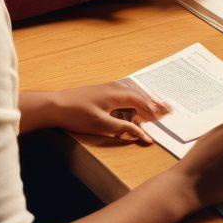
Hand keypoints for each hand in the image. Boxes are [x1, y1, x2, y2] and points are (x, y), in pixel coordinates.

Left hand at [49, 81, 170, 143]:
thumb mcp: (102, 125)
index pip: (141, 102)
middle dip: (153, 103)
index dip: (152, 111)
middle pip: (139, 95)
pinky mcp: (101, 91)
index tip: (163, 118)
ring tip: (155, 106)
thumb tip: (143, 134)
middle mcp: (115, 88)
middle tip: (167, 108)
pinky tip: (133, 104)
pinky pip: (124, 94)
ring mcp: (108, 88)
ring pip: (132, 93)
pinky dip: (133, 99)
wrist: (55, 105)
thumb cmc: (77, 115)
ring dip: (144, 100)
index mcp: (118, 94)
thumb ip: (124, 129)